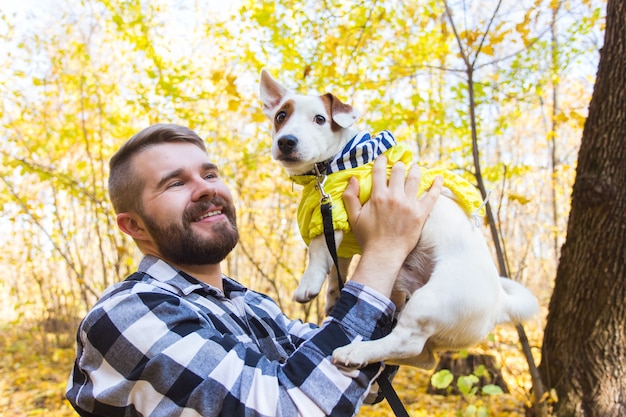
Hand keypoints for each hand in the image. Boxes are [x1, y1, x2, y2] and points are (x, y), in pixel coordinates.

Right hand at [343, 156, 442, 296]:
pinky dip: (436, 185)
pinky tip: (439, 178)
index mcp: (378, 196)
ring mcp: (409, 204)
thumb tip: (353, 179)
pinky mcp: (421, 213)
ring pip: (415, 178)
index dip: (382, 161)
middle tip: (400, 166)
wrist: (384, 254)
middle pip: (400, 171)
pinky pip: (432, 196)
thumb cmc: (368, 237)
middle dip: (400, 165)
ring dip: (416, 170)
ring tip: (416, 167)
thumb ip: (350, 197)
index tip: (383, 158)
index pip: (380, 171)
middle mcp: (395, 197)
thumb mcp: (354, 217)